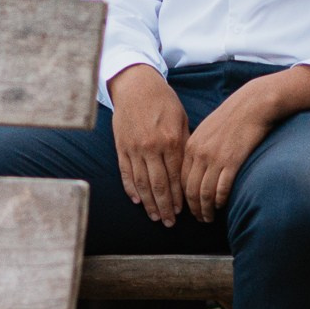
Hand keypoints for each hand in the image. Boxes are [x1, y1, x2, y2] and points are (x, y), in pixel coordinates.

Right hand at [108, 64, 188, 225]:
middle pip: (158, 185)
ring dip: (148, 203)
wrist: (136, 85)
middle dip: (165, 207)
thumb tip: (188, 171)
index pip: (175, 177)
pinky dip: (130, 188)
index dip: (178, 197)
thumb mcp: (181, 120)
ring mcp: (134, 148)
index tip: (182, 211)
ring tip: (155, 217)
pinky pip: (126, 172)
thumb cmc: (163, 101)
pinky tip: (136, 200)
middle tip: (169, 223)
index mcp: (171, 141)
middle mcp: (151, 147)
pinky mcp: (121, 146)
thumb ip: (184, 145)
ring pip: (141, 183)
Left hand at [180, 66, 309, 221]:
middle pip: (190, 189)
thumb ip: (197, 148)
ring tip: (209, 218)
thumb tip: (194, 168)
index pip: (180, 179)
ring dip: (206, 209)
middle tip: (199, 219)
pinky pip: (222, 188)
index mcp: (190, 146)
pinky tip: (222, 206)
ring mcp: (215, 158)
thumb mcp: (206, 131)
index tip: (186, 208)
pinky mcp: (232, 161)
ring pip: (204, 192)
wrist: (252, 105)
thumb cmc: (231, 118)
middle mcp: (199, 153)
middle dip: (193, 209)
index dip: (182, 198)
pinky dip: (220, 200)